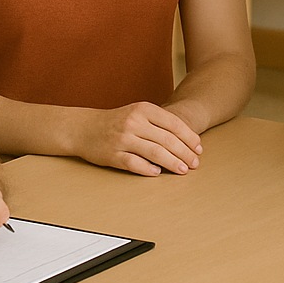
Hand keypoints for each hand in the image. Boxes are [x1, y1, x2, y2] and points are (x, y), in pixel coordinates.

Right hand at [71, 102, 202, 176]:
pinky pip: (134, 163)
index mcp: (143, 109)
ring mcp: (123, 138)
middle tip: (195, 164)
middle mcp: (134, 122)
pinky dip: (148, 169)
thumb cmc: (117, 121)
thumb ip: (159, 122)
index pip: (173, 124)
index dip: (189, 137)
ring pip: (154, 152)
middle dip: (185, 153)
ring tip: (183, 170)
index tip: (199, 148)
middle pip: (167, 140)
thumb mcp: (137, 113)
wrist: (84, 128)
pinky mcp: (113, 154)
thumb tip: (186, 139)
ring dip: (172, 163)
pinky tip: (158, 173)